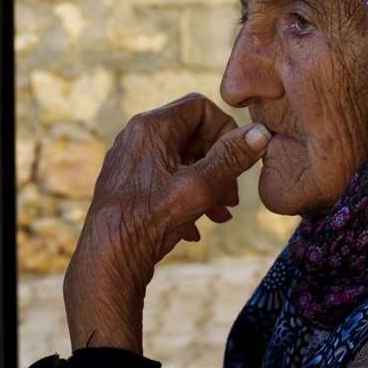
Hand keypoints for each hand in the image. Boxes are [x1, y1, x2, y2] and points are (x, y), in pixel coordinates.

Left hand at [63, 94, 270, 352]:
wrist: (107, 261)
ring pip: (180, 160)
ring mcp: (128, 160)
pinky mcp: (125, 183)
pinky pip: (163, 179)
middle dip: (219, 164)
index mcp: (151, 127)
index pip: (201, 106)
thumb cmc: (150, 221)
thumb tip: (261, 132)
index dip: (225, 130)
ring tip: (220, 214)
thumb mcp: (201, 188)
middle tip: (232, 197)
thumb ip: (232, 157)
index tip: (236, 161)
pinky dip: (184, 196)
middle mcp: (135, 136)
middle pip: (192, 135)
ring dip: (206, 184)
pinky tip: (194, 229)